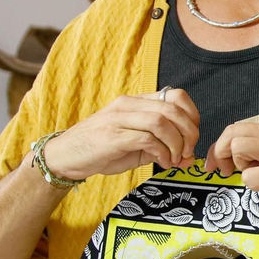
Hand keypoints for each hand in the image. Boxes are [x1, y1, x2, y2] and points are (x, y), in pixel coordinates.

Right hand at [42, 88, 201, 180]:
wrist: (65, 156)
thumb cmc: (102, 150)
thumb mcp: (137, 146)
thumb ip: (162, 147)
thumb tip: (189, 156)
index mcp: (137, 102)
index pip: (176, 97)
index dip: (192, 116)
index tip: (192, 137)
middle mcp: (128, 105)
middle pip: (173, 110)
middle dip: (189, 133)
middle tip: (187, 152)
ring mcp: (119, 118)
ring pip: (161, 122)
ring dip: (175, 144)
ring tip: (174, 159)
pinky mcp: (112, 136)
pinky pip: (146, 138)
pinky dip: (161, 152)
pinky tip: (162, 162)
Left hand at [204, 114, 258, 214]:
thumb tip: (240, 155)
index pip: (238, 126)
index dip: (222, 145)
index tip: (218, 160)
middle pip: (232, 133)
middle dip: (221, 154)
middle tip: (224, 170)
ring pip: (237, 148)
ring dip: (239, 167)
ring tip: (257, 176)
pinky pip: (250, 178)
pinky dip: (253, 185)